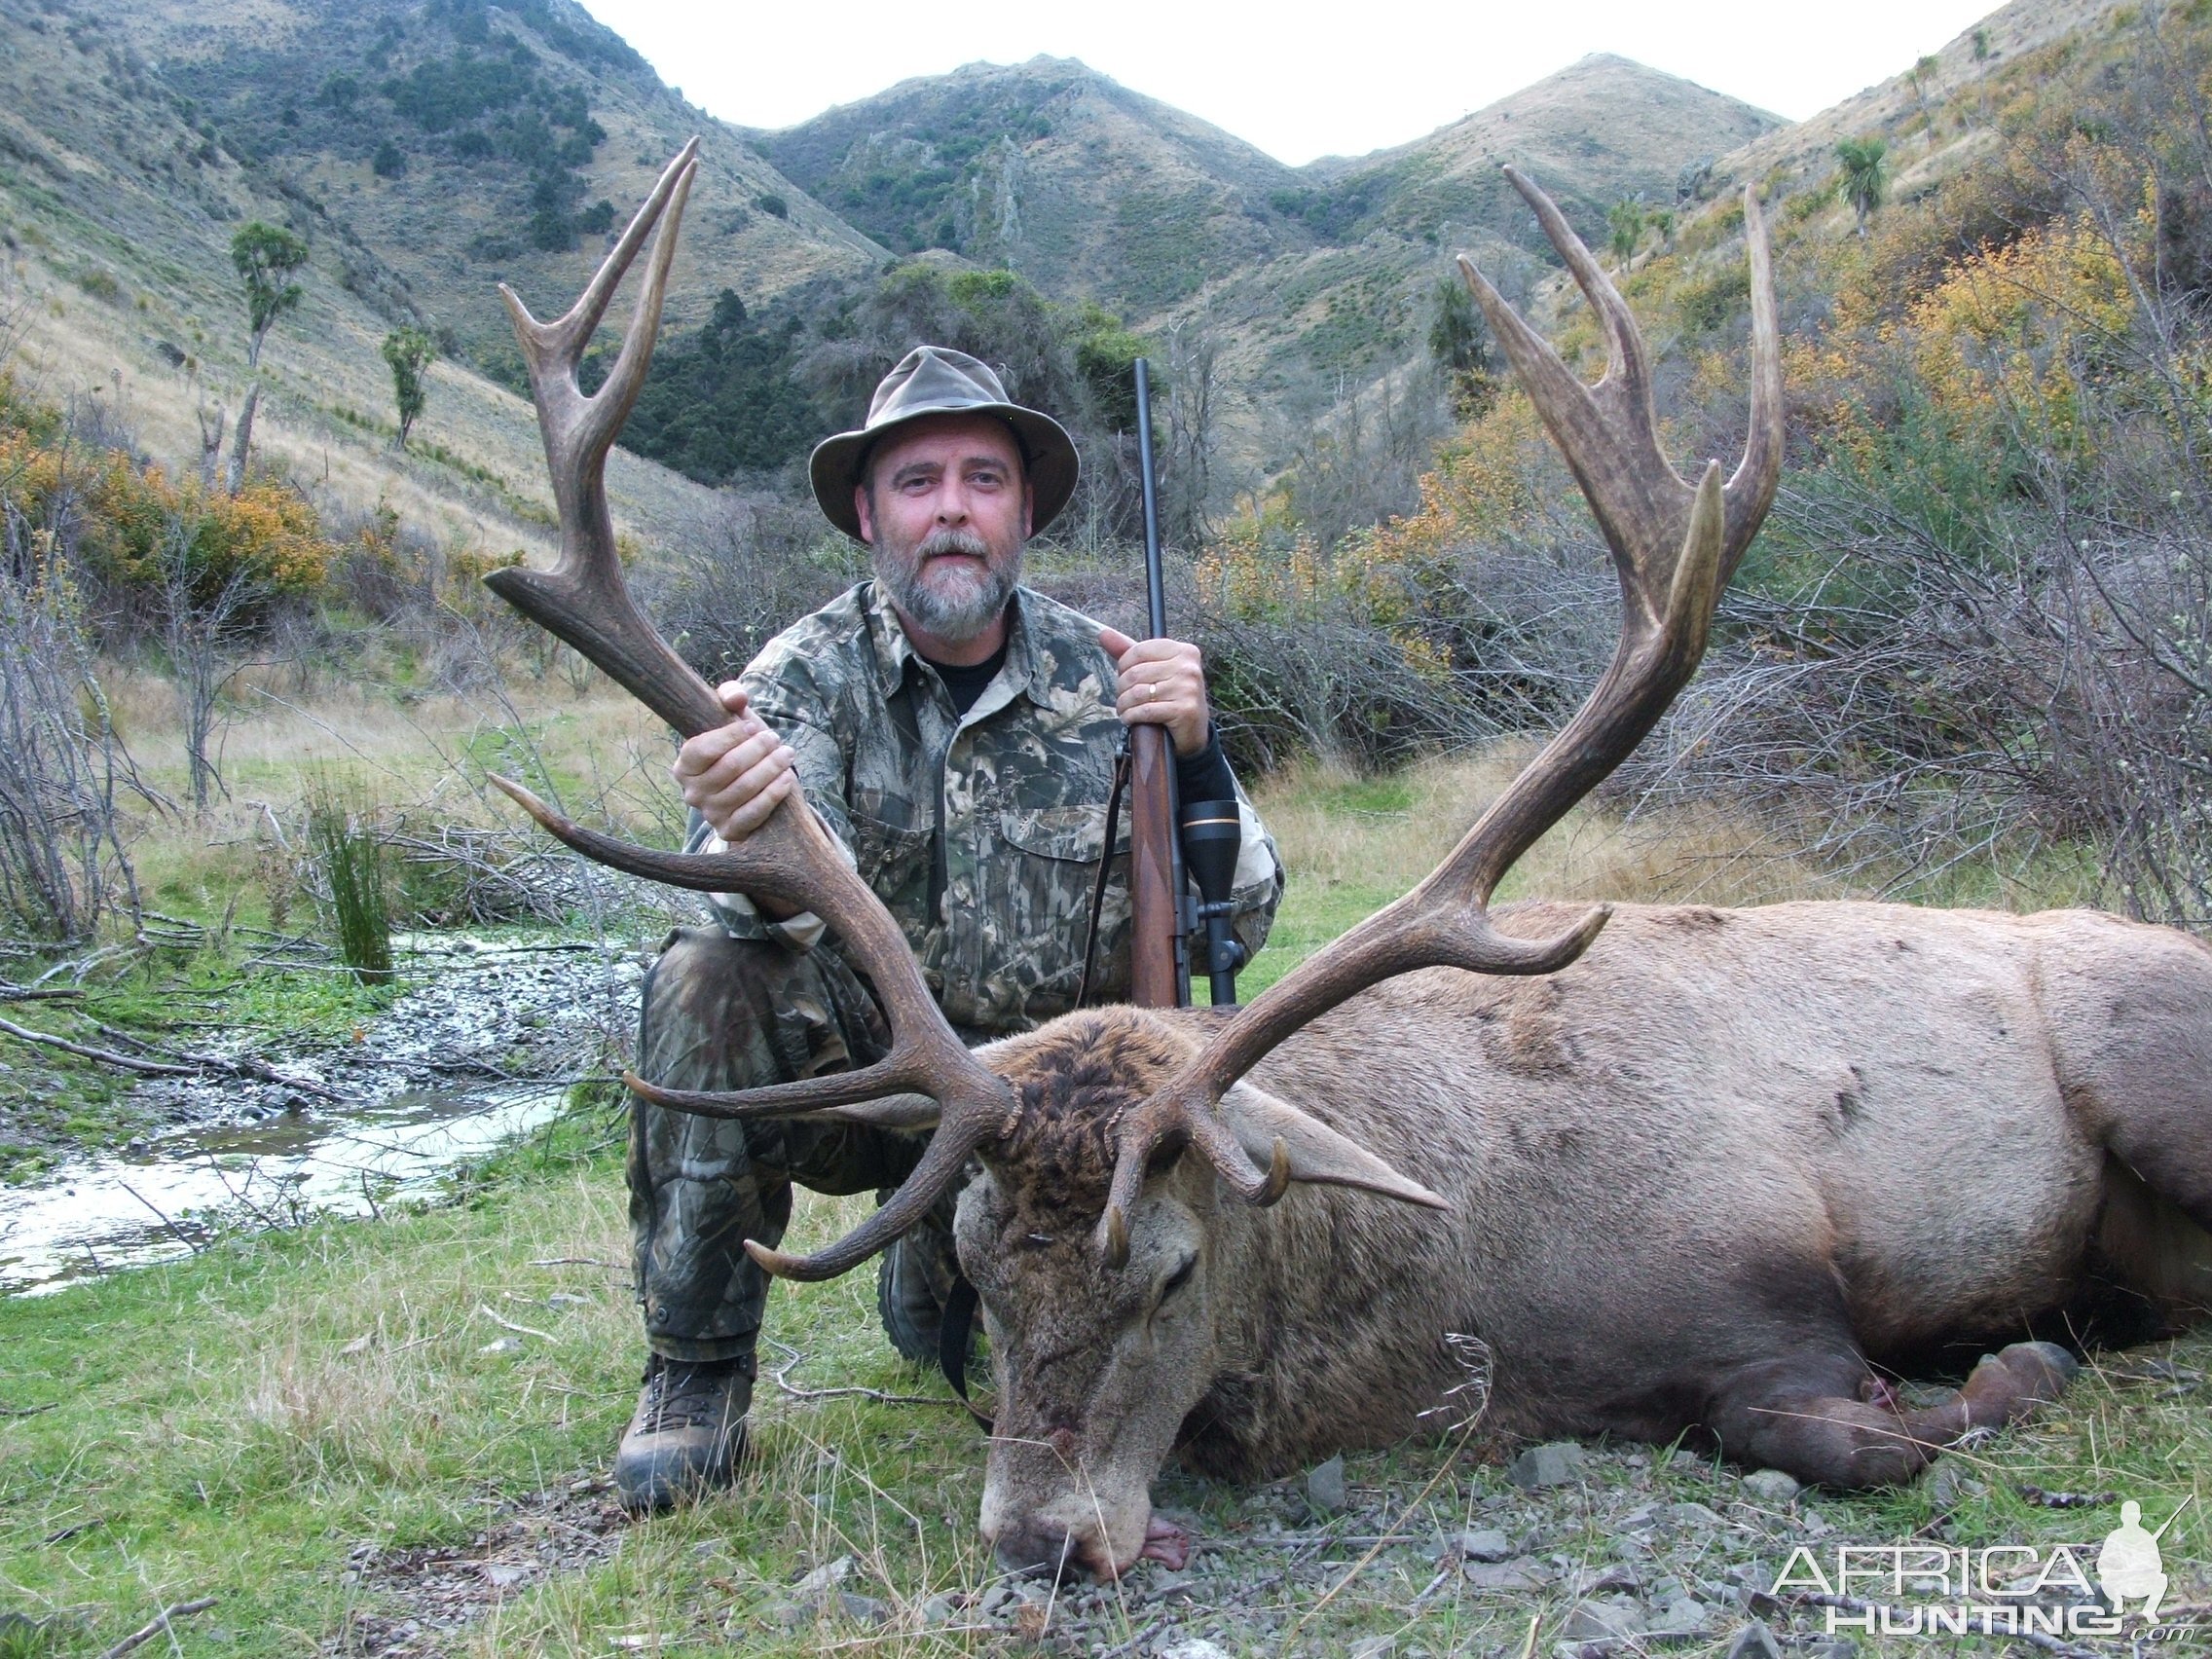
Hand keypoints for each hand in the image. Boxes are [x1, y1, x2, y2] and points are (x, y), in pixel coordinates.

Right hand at [671, 682, 798, 842]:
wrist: (752, 785)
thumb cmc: (739, 747)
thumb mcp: (733, 719)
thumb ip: (730, 697)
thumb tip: (737, 696)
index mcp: (685, 765)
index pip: (702, 749)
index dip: (730, 736)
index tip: (752, 726)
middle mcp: (692, 792)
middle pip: (729, 767)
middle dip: (758, 750)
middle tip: (775, 739)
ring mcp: (710, 814)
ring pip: (744, 788)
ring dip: (771, 768)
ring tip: (787, 754)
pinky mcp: (729, 830)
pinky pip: (753, 814)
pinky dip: (772, 795)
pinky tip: (786, 779)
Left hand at [1100, 627, 1209, 756]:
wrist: (1194, 730)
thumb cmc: (1172, 696)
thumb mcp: (1155, 669)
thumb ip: (1129, 650)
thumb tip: (1103, 633)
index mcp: (1184, 651)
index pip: (1139, 650)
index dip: (1123, 665)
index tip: (1124, 677)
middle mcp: (1188, 667)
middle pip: (1136, 673)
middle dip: (1122, 688)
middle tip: (1123, 697)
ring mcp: (1188, 689)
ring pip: (1137, 693)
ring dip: (1124, 705)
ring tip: (1125, 709)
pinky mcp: (1184, 710)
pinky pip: (1145, 710)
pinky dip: (1131, 716)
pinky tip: (1130, 719)